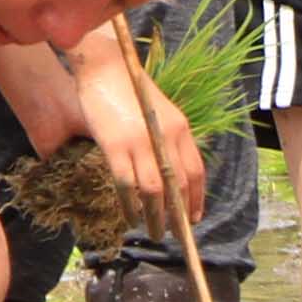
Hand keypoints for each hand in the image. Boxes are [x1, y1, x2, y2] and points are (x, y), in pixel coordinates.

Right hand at [95, 81, 206, 231]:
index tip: (193, 218)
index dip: (196, 198)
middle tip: (176, 235)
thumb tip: (171, 172)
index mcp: (179, 128)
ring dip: (157, 217)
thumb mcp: (158, 112)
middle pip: (178, 185)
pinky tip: (130, 217)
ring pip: (155, 191)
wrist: (105, 67)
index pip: (196, 171)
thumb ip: (166, 138)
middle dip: (179, 215)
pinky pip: (127, 185)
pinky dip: (130, 206)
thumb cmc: (129, 90)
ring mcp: (140, 142)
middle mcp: (164, 137)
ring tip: (155, 233)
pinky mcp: (115, 146)